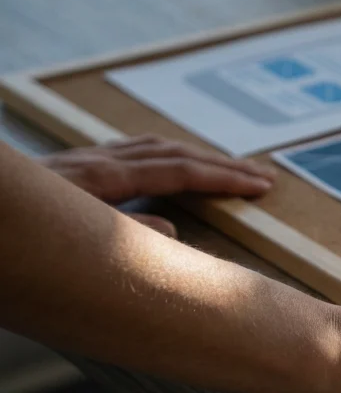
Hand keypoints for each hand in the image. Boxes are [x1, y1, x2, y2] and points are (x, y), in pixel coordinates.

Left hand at [39, 135, 275, 235]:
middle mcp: (93, 162)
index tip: (261, 187)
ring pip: (150, 147)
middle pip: (173, 153)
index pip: (179, 172)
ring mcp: (78, 162)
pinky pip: (127, 152)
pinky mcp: (65, 170)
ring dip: (194, 156)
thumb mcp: (69, 245)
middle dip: (221, 165)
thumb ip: (125, 240)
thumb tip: (172, 234)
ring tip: (223, 168)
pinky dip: (160, 156)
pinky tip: (159, 167)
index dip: (224, 179)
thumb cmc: (12, 237)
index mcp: (101, 178)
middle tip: (262, 177)